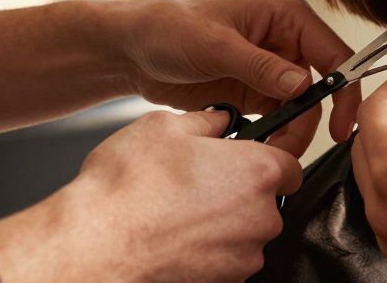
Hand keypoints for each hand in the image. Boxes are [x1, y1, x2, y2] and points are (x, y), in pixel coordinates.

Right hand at [0, 108, 300, 282]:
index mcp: (258, 172)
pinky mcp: (224, 282)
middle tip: (199, 181)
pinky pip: (225, 259)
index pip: (291, 161)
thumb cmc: (127, 189)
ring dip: (221, 221)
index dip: (270, 155)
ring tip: (178, 209)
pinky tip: (174, 235)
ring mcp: (243, 256)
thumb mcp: (164, 126)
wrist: (95, 247)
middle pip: (266, 199)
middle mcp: (261, 217)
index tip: (249, 155)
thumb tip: (218, 120)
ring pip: (244, 231)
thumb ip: (205, 120)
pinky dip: (206, 249)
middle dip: (239, 189)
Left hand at [113, 0, 359, 156]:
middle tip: (287, 153)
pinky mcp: (257, 93)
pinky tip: (255, 149)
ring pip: (302, 110)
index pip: (334, 53)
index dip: (345, 89)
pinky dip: (273, 137)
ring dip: (290, 134)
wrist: (133, 51)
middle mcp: (287, 42)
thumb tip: (303, 86)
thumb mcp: (215, 45)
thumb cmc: (171, 29)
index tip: (340, 125)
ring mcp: (273, 70)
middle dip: (310, 122)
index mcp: (287, 17)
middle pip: (321, 88)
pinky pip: (279, 119)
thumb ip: (260, 65)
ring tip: (265, 156)